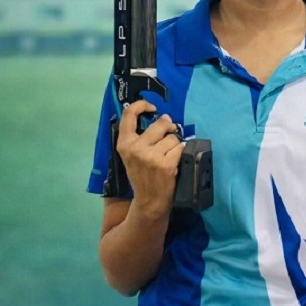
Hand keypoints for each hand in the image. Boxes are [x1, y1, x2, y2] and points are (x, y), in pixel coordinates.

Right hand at [116, 100, 184, 217]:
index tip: (152, 107)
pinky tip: (174, 162)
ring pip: (172, 137)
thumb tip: (163, 117)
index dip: (142, 105)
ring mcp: (151, 156)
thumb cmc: (142, 175)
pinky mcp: (166, 164)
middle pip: (160, 124)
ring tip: (168, 156)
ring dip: (174, 145)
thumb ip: (140, 137)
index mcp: (124, 144)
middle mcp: (136, 148)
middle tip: (169, 134)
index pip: (128, 115)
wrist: (149, 200)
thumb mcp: (132, 155)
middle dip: (169, 127)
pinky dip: (181, 153)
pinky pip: (180, 148)